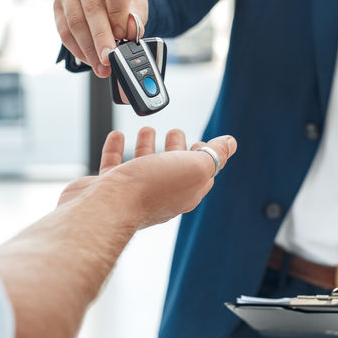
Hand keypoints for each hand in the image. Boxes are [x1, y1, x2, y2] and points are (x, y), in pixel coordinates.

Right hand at [53, 0, 148, 77]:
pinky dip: (78, 49)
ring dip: (89, 49)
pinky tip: (89, 60)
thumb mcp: (137, 0)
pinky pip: (64, 31)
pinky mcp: (56, 5)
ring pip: (76, 23)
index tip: (124, 34)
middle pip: (92, 8)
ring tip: (102, 67)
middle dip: (102, 38)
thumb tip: (131, 31)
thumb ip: (137, 15)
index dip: (119, 13)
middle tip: (110, 59)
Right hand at [58, 128, 237, 229]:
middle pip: (172, 168)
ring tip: (147, 130)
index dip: (204, 156)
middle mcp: (160, 195)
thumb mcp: (196, 166)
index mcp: (185, 192)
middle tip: (175, 132)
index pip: (202, 174)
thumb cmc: (150, 189)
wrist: (106, 208)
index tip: (202, 142)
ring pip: (143, 165)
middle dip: (176, 148)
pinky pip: (113, 165)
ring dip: (147, 146)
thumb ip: (214, 154)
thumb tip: (230, 143)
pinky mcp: (108, 188)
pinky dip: (116, 149)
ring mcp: (133, 192)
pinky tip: (117, 137)